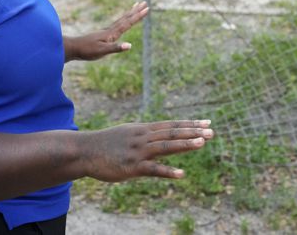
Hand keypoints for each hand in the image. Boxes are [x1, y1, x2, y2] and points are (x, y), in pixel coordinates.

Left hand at [64, 1, 148, 61]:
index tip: (146, 8)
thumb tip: (130, 45)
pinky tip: (122, 22)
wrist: (73, 48)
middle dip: (136, 11)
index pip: (128, 23)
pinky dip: (122, 20)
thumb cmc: (87, 51)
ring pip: (121, 20)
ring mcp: (106, 31)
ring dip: (130, 13)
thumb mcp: (102, 51)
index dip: (138, 16)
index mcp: (112, 33)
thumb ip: (116, 48)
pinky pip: (117, 24)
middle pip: (125, 18)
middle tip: (144, 2)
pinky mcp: (103, 34)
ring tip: (135, 6)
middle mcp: (110, 30)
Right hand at [82, 120, 213, 181]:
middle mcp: (143, 137)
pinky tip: (181, 173)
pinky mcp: (132, 167)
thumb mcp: (127, 134)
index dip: (190, 124)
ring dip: (185, 144)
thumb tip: (158, 134)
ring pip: (166, 147)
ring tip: (202, 143)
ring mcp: (138, 151)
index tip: (207, 122)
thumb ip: (144, 135)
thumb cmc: (106, 144)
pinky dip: (168, 171)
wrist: (85, 150)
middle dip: (193, 132)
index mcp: (143, 129)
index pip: (171, 125)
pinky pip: (153, 169)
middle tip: (212, 131)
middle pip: (172, 133)